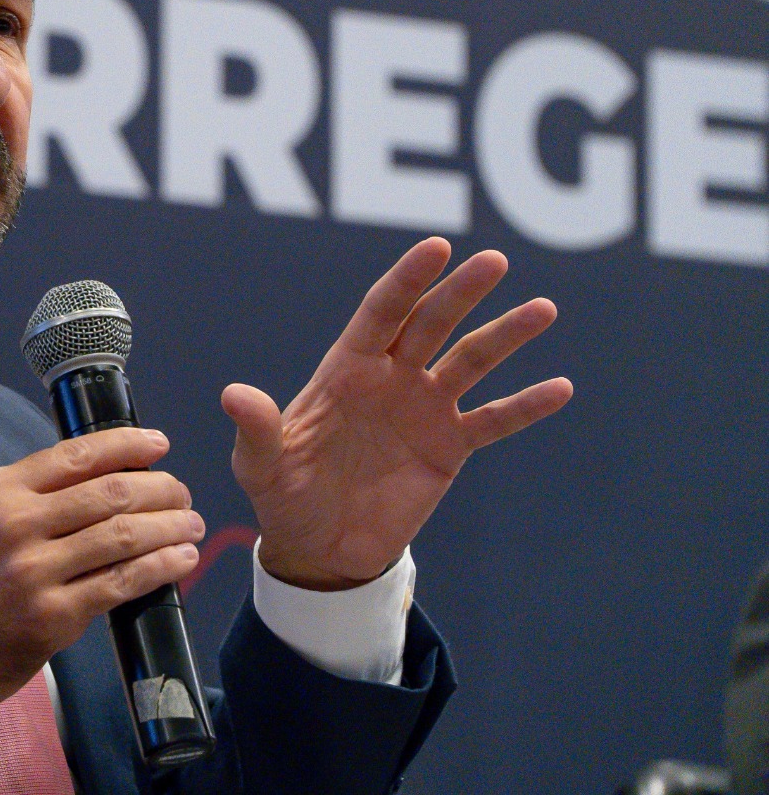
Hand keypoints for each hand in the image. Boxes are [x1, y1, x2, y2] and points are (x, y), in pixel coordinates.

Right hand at [0, 427, 203, 703]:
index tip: (158, 445)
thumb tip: (102, 473)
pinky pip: (122, 582)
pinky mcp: (54, 614)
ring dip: (169, 526)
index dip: (126, 446)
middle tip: (180, 492)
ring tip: (191, 523)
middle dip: (159, 488)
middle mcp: (14, 524)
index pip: (76, 456)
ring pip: (122, 535)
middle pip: (109, 493)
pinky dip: (160, 567)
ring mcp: (34, 571)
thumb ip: (29, 493)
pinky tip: (180, 559)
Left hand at [224, 237, 572, 590]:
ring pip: (471, 361)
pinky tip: (560, 386)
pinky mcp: (449, 448)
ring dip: (506, 335)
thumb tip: (234, 395)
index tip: (436, 247)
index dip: (407, 280)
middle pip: (431, 324)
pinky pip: (493, 420)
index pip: (381, 313)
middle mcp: (391, 378)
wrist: (319, 548)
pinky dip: (525, 405)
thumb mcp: (262, 465)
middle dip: (461, 292)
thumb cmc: (284, 495)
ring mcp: (424, 409)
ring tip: (543, 309)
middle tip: (494, 262)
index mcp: (346, 370)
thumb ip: (257, 429)